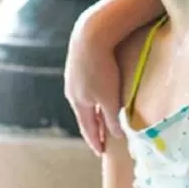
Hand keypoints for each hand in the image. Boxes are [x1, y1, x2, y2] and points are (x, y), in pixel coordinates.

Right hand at [66, 16, 123, 154]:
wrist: (91, 34)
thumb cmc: (101, 68)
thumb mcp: (110, 98)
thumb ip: (113, 118)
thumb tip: (116, 135)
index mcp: (78, 102)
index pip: (87, 127)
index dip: (94, 141)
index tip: (100, 153)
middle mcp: (72, 91)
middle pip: (85, 114)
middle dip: (94, 127)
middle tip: (100, 139)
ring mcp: (73, 76)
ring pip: (86, 99)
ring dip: (94, 111)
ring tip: (101, 118)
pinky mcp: (79, 63)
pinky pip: (87, 86)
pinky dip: (94, 96)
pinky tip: (99, 92)